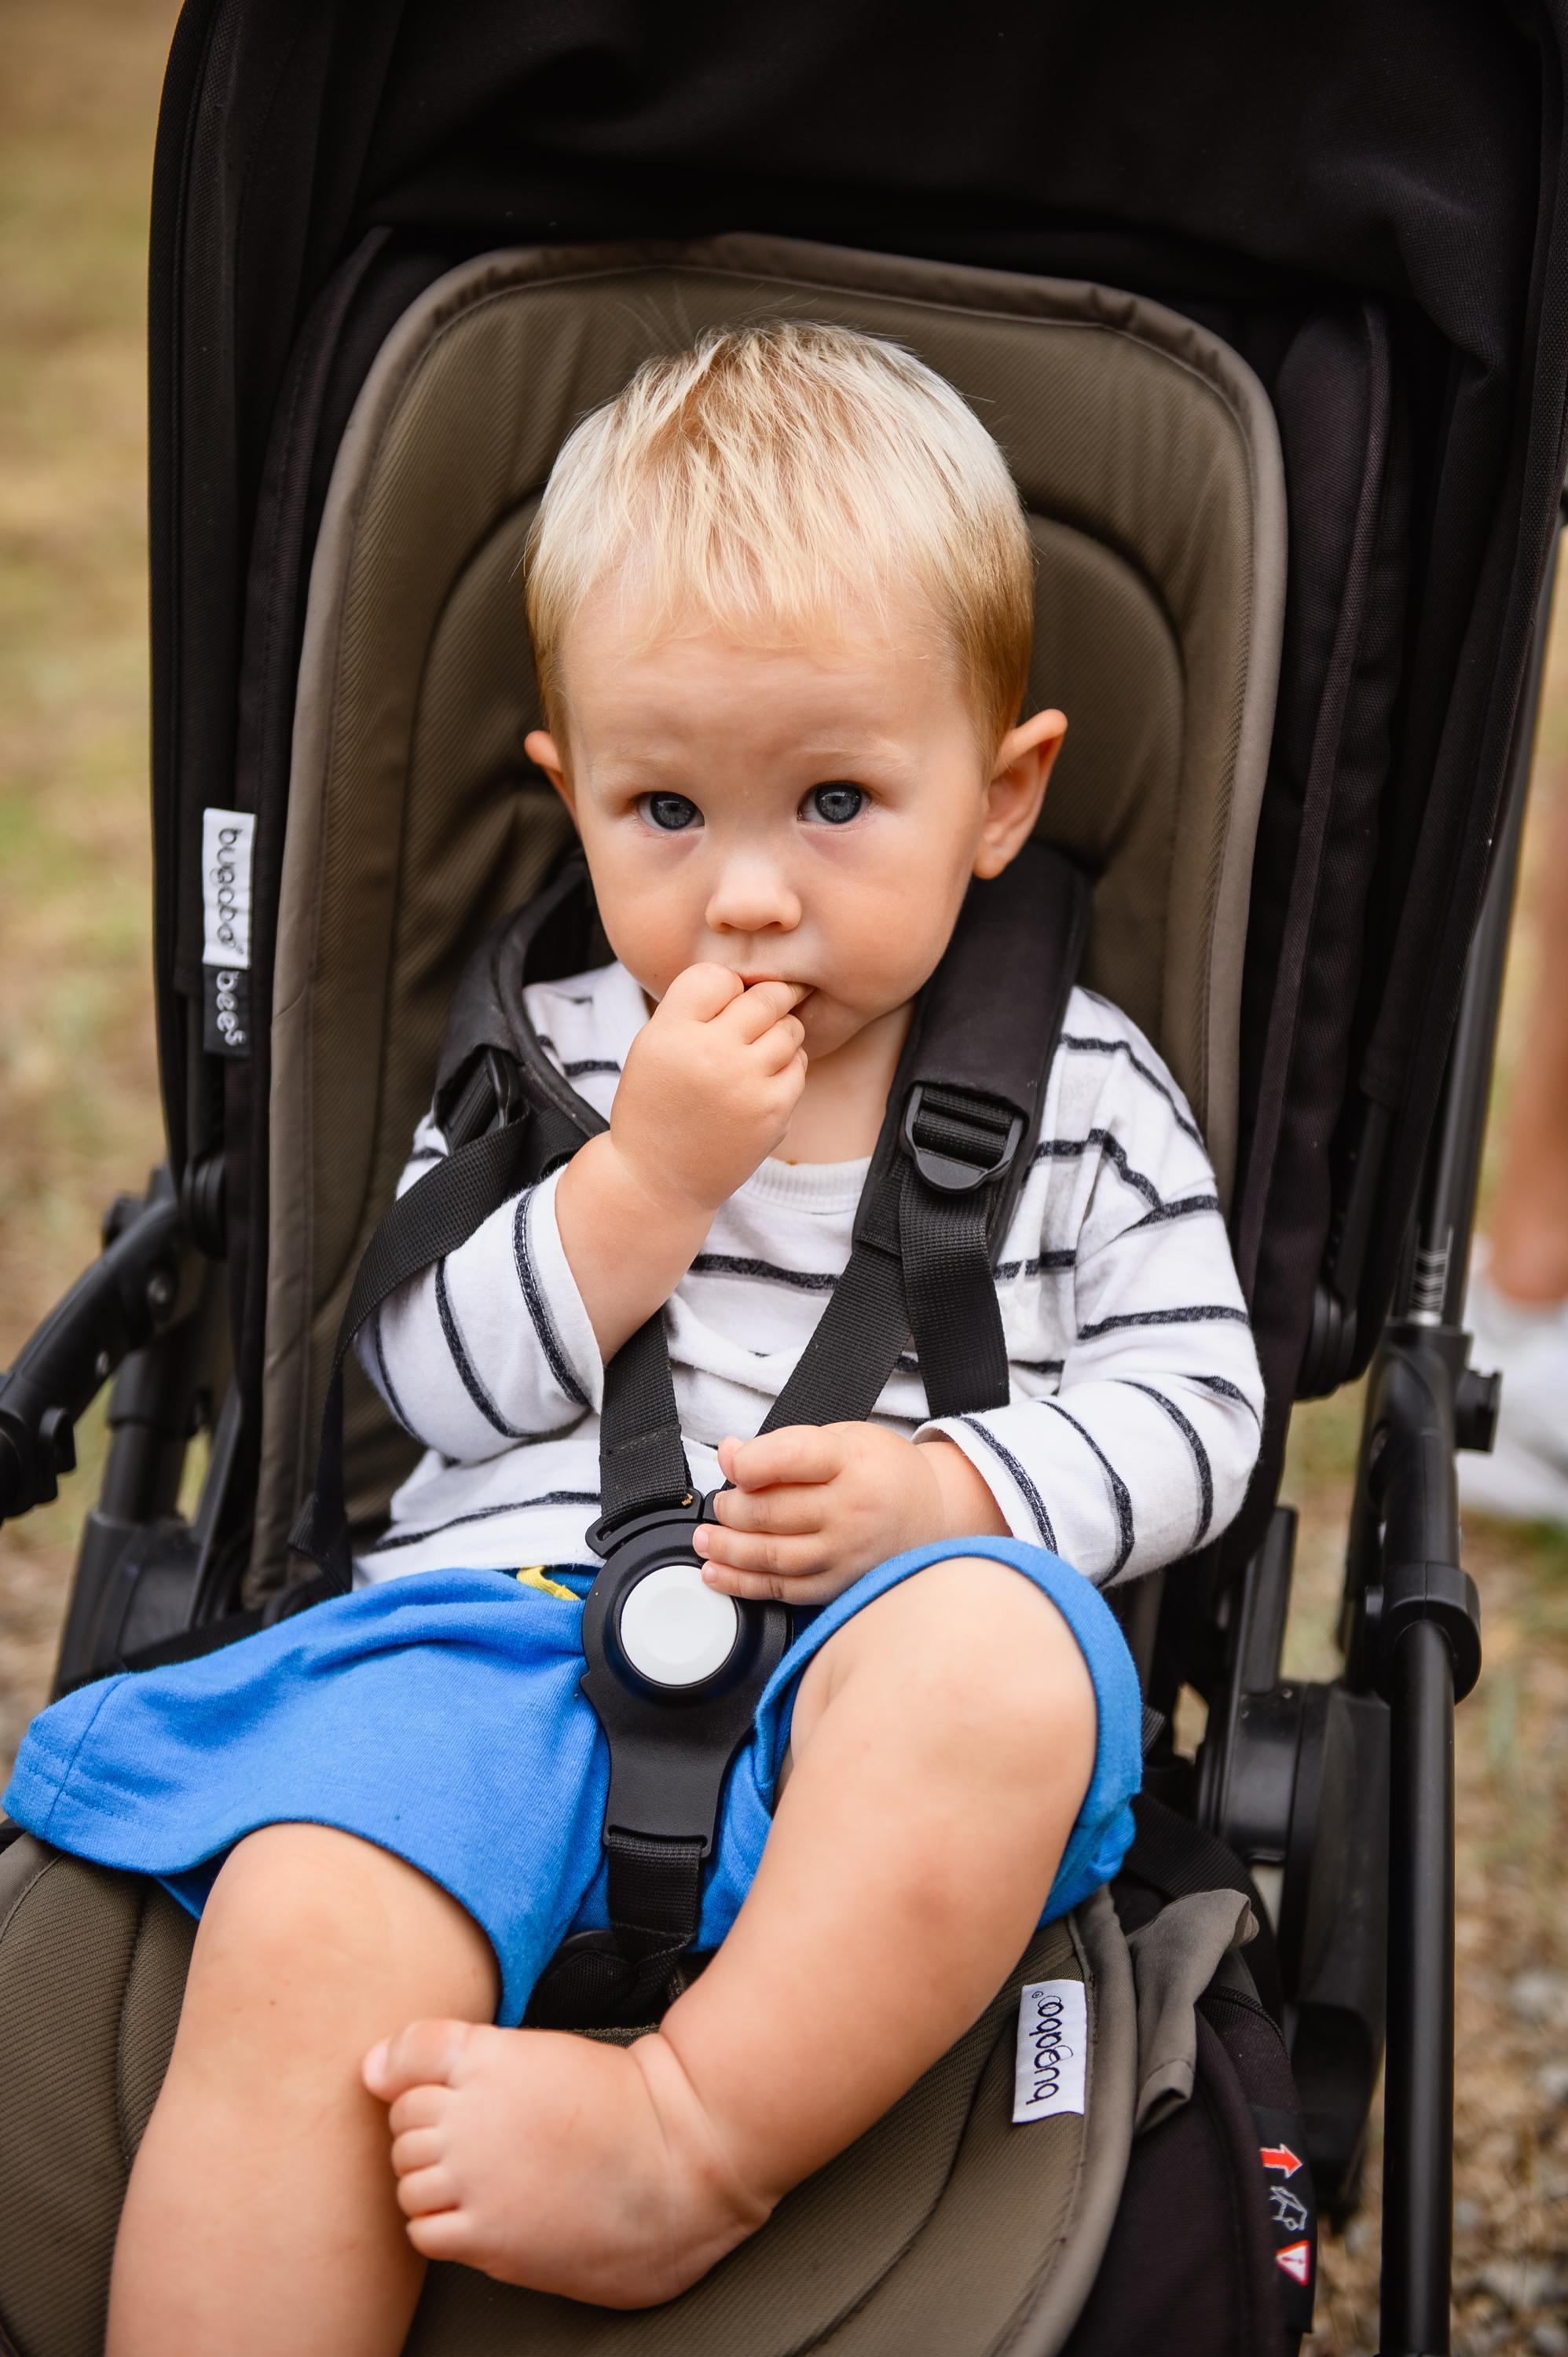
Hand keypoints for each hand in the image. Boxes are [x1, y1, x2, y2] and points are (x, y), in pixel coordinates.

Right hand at [610, 965, 808, 1216]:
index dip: (724, 987)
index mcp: (671, 1033)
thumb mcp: (653, 1046)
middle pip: (764, 996)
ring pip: (789, 1027)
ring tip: (758, 1049)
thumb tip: (755, 978)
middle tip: (763, 1009)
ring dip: (780, 1030)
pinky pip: (799, 1064)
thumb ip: (693, 1008)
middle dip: (768, 997)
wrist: (659, 1179)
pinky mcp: (773, 1111)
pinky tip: (763, 1079)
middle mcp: (710, 1053)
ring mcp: (746, 1084)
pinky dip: (787, 1065)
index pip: (717, 976)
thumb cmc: (657, 1104)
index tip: (720, 1006)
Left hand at [693, 1424, 1007, 1605]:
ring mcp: (847, 1552)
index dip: (748, 1461)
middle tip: (721, 1502)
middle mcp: (852, 1509)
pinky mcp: (840, 1584)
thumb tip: (729, 1455)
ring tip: (706, 1538)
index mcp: (852, 1461)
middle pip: (772, 1511)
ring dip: (727, 1548)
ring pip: (772, 1555)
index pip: (790, 1457)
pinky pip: (783, 1590)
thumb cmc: (882, 1471)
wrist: (933, 1512)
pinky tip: (718, 1572)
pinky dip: (743, 1583)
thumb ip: (783, 1446)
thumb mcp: (841, 1438)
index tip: (731, 1461)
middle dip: (730, 1507)